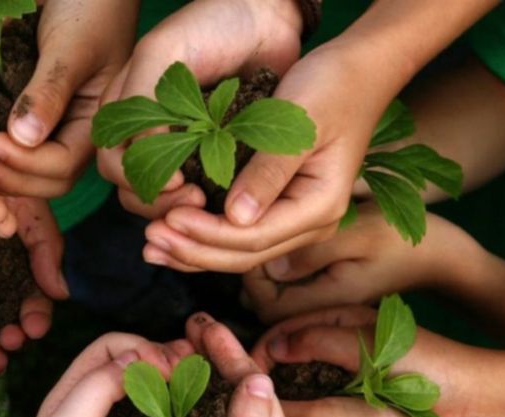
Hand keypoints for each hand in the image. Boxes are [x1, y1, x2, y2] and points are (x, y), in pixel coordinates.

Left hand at [0, 0, 138, 200]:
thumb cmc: (89, 4)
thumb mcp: (71, 44)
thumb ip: (48, 91)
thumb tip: (23, 139)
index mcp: (98, 121)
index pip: (62, 166)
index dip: (26, 164)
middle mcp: (81, 132)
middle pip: (47, 180)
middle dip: (10, 176)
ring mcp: (61, 128)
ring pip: (32, 172)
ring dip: (1, 171)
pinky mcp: (40, 118)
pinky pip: (19, 150)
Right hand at [97, 0, 302, 219]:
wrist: (265, 15)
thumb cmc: (209, 24)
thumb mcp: (161, 53)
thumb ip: (141, 103)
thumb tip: (139, 157)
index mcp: (123, 111)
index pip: (112, 163)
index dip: (137, 179)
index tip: (176, 181)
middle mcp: (145, 133)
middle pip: (132, 188)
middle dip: (159, 200)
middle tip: (195, 200)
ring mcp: (178, 146)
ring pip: (162, 195)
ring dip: (180, 206)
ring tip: (209, 202)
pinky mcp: (211, 154)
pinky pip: (199, 188)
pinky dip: (207, 200)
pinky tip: (224, 201)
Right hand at [125, 314, 291, 416]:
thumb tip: (259, 377)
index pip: (260, 397)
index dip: (237, 357)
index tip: (211, 328)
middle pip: (237, 399)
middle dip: (217, 360)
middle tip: (192, 325)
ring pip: (211, 411)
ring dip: (195, 377)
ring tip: (174, 346)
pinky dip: (176, 404)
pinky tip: (159, 386)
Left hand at [141, 41, 385, 272]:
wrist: (355, 72)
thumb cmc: (330, 88)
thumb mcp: (299, 124)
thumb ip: (269, 172)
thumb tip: (237, 218)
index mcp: (319, 206)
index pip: (254, 237)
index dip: (206, 234)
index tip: (167, 219)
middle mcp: (309, 223)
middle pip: (243, 255)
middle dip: (193, 250)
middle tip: (148, 241)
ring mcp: (295, 220)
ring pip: (238, 252)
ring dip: (193, 251)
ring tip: (151, 247)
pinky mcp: (278, 209)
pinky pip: (237, 235)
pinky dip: (203, 238)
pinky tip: (172, 236)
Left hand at [243, 204, 483, 322]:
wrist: (443, 257)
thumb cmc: (404, 238)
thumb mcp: (360, 233)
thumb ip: (313, 253)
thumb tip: (270, 266)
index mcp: (329, 302)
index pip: (268, 307)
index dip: (252, 276)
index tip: (255, 239)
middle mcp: (322, 314)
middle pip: (265, 309)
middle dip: (251, 275)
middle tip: (251, 237)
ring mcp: (325, 309)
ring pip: (274, 301)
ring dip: (261, 273)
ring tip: (262, 238)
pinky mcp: (328, 298)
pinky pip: (289, 292)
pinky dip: (275, 272)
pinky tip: (278, 245)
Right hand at [250, 305, 482, 416]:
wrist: (469, 394)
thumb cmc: (423, 366)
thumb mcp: (366, 347)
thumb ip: (318, 340)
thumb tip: (273, 346)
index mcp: (340, 314)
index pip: (285, 326)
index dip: (263, 346)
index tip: (246, 370)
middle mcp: (338, 333)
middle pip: (287, 346)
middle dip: (265, 364)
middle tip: (246, 390)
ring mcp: (345, 360)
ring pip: (297, 368)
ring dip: (280, 381)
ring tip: (261, 401)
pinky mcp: (353, 384)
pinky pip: (315, 385)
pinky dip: (300, 394)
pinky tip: (289, 410)